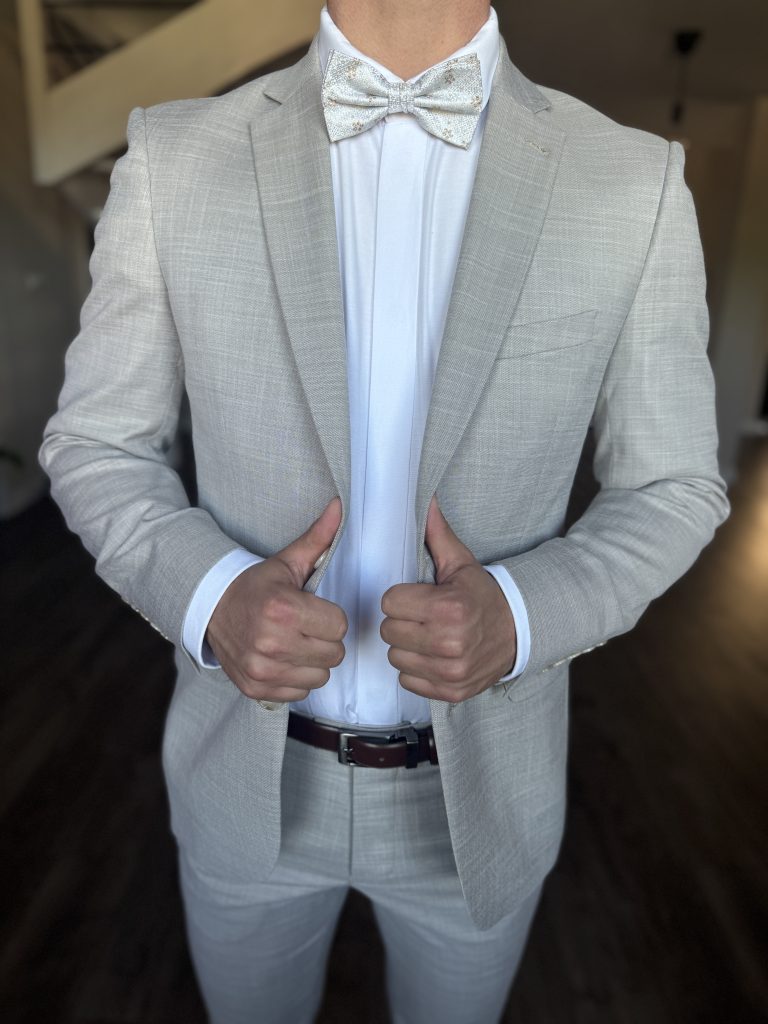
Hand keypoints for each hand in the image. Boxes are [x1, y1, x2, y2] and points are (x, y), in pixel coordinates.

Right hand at [206, 498, 347, 701]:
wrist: (210, 609)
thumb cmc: (256, 586)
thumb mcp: (286, 562)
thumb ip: (318, 538)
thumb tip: (340, 506)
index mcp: (283, 609)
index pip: (339, 626)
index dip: (330, 617)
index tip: (313, 610)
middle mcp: (271, 642)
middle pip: (334, 653)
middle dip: (325, 639)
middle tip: (305, 627)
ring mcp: (262, 669)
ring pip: (321, 676)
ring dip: (313, 661)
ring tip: (295, 643)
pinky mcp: (256, 688)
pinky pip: (301, 692)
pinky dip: (297, 678)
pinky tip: (283, 659)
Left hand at [380, 497, 516, 702]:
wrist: (518, 632)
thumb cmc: (482, 595)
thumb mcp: (461, 564)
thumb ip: (437, 534)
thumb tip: (424, 500)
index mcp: (449, 608)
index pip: (389, 603)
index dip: (399, 598)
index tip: (414, 597)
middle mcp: (449, 642)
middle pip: (389, 631)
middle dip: (401, 622)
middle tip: (420, 617)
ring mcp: (451, 671)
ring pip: (395, 658)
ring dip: (406, 648)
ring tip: (426, 636)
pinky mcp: (451, 692)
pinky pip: (408, 682)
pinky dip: (416, 670)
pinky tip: (432, 656)